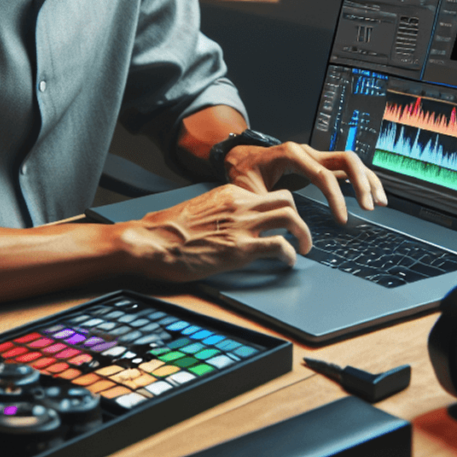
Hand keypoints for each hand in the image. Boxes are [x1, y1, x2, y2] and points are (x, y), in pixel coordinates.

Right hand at [118, 185, 311, 281]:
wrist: (152, 241)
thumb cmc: (166, 231)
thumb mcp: (199, 211)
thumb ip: (220, 213)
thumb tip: (228, 225)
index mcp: (229, 193)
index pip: (266, 194)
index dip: (279, 209)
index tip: (283, 221)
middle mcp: (240, 204)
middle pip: (287, 199)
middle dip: (300, 216)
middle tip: (302, 233)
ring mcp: (242, 225)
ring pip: (291, 217)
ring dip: (303, 234)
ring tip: (304, 247)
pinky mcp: (241, 248)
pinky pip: (279, 246)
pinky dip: (290, 255)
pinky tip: (288, 262)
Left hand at [224, 142, 386, 223]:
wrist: (241, 158)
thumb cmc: (244, 173)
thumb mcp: (248, 190)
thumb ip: (265, 205)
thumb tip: (279, 225)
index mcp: (292, 155)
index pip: (324, 175)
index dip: (336, 198)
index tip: (342, 220)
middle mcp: (308, 152)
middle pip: (346, 160)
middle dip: (361, 183)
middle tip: (370, 207)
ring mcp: (315, 156)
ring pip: (350, 162)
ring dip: (367, 180)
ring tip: (380, 202)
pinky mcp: (319, 163)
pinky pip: (346, 168)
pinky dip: (361, 180)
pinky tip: (371, 195)